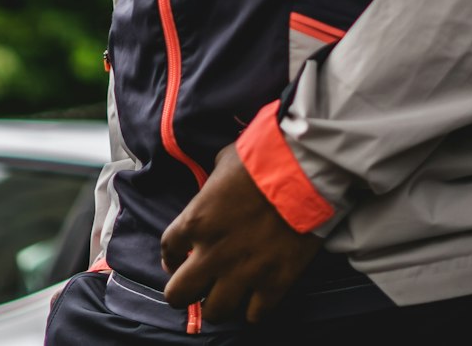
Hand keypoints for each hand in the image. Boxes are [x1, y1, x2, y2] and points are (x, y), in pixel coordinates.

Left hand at [160, 143, 321, 323]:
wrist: (302, 170)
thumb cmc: (262, 158)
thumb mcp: (225, 161)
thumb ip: (213, 184)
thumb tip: (215, 190)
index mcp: (196, 220)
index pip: (168, 248)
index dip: (171, 257)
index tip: (178, 260)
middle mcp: (213, 253)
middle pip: (178, 295)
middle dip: (183, 293)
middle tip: (195, 286)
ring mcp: (243, 272)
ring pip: (215, 312)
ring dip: (218, 303)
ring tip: (227, 293)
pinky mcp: (274, 283)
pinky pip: (254, 314)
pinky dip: (253, 308)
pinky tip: (257, 297)